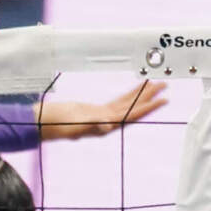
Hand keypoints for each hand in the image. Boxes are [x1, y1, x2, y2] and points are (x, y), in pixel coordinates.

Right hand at [36, 80, 168, 141]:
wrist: (45, 123)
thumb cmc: (58, 124)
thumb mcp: (75, 124)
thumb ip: (92, 125)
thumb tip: (110, 125)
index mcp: (106, 126)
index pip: (132, 115)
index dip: (148, 108)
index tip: (163, 100)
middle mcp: (109, 122)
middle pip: (135, 109)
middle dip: (150, 98)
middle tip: (164, 86)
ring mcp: (104, 116)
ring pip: (128, 104)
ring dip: (142, 95)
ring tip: (155, 84)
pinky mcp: (99, 111)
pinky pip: (119, 101)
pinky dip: (129, 94)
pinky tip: (137, 89)